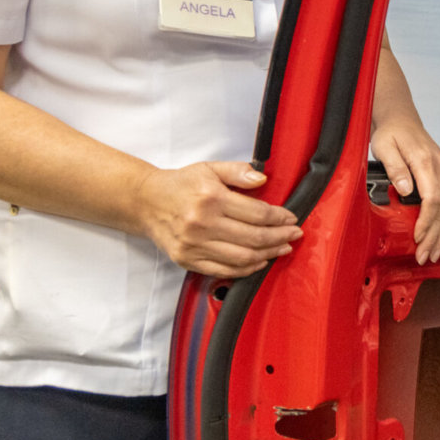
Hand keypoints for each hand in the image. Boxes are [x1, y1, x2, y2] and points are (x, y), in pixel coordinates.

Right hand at [134, 161, 301, 277]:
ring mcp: (194, 245)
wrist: (145, 202)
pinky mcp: (187, 260)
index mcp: (211, 198)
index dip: (279, 218)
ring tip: (282, 248)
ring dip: (268, 255)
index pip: (257, 213)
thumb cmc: (180, 184)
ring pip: (242, 258)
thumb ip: (238, 171)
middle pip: (253, 238)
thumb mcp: (209, 168)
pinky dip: (246, 269)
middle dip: (280, 237)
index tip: (291, 218)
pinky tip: (259, 261)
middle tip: (294, 235)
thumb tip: (263, 179)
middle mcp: (202, 224)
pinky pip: (224, 271)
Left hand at [370, 119, 439, 263]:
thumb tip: (405, 189)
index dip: (426, 222)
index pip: (433, 200)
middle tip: (425, 256)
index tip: (418, 238)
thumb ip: (395, 169)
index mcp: (427, 163)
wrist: (402, 119)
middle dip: (435, 236)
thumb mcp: (385, 147)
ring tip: (435, 253)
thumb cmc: (391, 133)